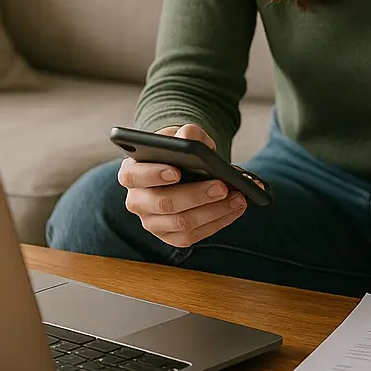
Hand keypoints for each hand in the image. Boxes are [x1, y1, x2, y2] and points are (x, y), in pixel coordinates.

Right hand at [117, 123, 246, 247]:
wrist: (183, 167)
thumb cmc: (179, 151)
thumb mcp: (181, 136)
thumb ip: (186, 133)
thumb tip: (190, 138)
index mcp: (131, 172)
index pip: (133, 175)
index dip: (153, 174)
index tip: (176, 171)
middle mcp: (137, 201)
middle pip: (163, 203)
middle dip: (196, 195)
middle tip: (222, 186)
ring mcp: (152, 222)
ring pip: (182, 224)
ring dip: (214, 212)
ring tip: (238, 198)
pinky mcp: (170, 236)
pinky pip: (193, 236)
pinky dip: (218, 222)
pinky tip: (235, 208)